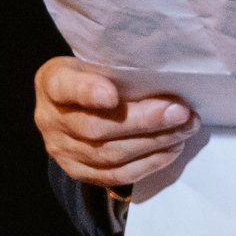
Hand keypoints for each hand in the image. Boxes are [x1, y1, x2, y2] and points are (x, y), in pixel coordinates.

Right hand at [34, 56, 195, 189]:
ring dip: (154, 143)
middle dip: (145, 122)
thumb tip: (168, 80)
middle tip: (180, 112)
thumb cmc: (96, 75)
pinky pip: (114, 175)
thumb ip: (119, 68)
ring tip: (185, 129)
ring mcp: (61, 150)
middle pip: (96, 128)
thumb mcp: (98, 60)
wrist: (76, 105)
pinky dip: (148, 163)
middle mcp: (50, 119)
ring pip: (109, 155)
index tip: (112, 94)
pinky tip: (171, 149)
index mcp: (53, 82)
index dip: (88, 92)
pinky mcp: (78, 171)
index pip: (65, 86)